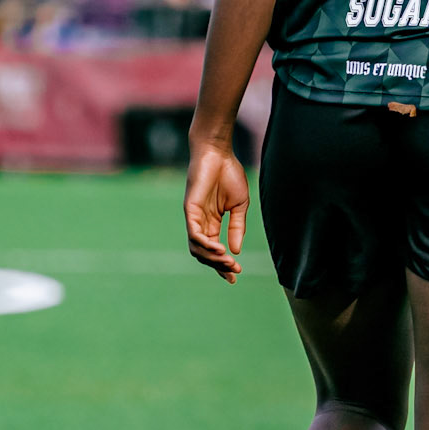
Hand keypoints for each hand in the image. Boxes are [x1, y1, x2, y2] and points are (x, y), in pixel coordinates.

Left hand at [184, 139, 249, 283]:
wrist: (219, 153)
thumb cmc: (229, 174)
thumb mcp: (239, 206)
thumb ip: (237, 228)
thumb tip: (235, 251)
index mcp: (213, 222)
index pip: (214, 250)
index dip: (223, 265)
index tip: (235, 276)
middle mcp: (201, 223)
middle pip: (204, 254)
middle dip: (219, 265)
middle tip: (234, 271)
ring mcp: (194, 217)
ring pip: (197, 248)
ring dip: (212, 258)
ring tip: (227, 261)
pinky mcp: (189, 210)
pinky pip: (194, 234)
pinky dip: (205, 245)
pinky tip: (219, 249)